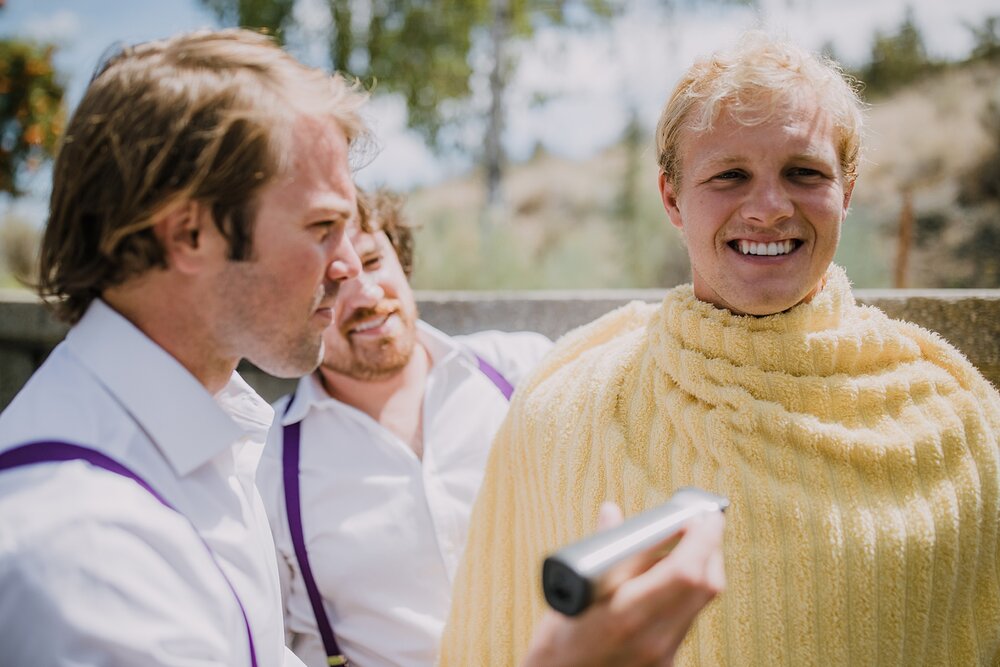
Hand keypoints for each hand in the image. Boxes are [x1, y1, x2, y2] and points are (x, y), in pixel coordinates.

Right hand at [520, 502, 724, 666]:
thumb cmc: (560, 643)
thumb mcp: (573, 591)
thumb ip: (602, 550)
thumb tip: (613, 513)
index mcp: (626, 615)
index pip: (687, 570)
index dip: (702, 537)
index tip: (701, 515)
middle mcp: (653, 640)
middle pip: (706, 586)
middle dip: (709, 548)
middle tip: (696, 525)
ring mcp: (664, 656)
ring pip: (700, 603)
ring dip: (698, 569)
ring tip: (673, 551)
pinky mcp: (667, 663)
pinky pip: (688, 619)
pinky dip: (683, 593)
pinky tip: (661, 583)